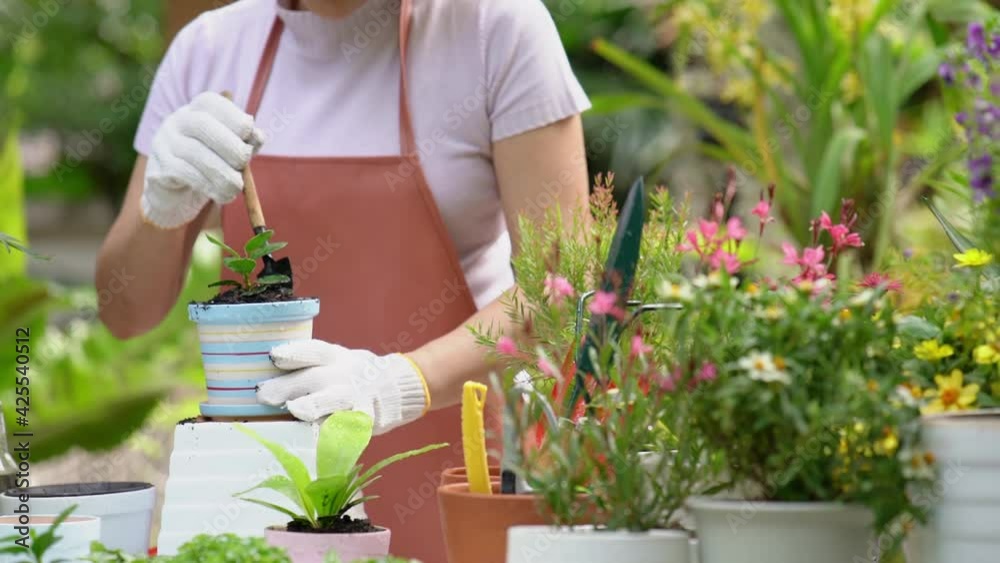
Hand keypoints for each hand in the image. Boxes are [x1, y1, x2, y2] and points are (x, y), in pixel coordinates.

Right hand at [141, 92, 265, 228]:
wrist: (179, 189)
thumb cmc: (214, 161)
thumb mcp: (233, 148)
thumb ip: (247, 141)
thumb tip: (257, 136)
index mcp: (197, 110)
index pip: (210, 102)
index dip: (233, 116)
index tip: (250, 132)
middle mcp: (178, 121)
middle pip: (201, 124)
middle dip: (228, 144)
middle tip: (244, 162)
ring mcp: (165, 143)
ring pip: (194, 152)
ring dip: (221, 172)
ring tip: (236, 187)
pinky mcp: (159, 168)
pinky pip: (184, 174)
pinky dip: (207, 185)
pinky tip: (222, 195)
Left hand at [258, 340, 430, 432]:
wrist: (401, 386)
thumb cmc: (358, 374)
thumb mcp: (341, 360)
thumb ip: (313, 366)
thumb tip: (270, 373)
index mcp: (337, 357)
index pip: (314, 352)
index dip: (294, 353)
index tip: (273, 357)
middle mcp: (345, 374)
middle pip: (316, 378)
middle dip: (289, 386)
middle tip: (263, 394)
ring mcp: (357, 397)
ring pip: (334, 400)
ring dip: (314, 404)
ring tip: (295, 410)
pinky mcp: (366, 418)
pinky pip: (348, 426)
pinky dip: (333, 433)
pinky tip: (315, 440)